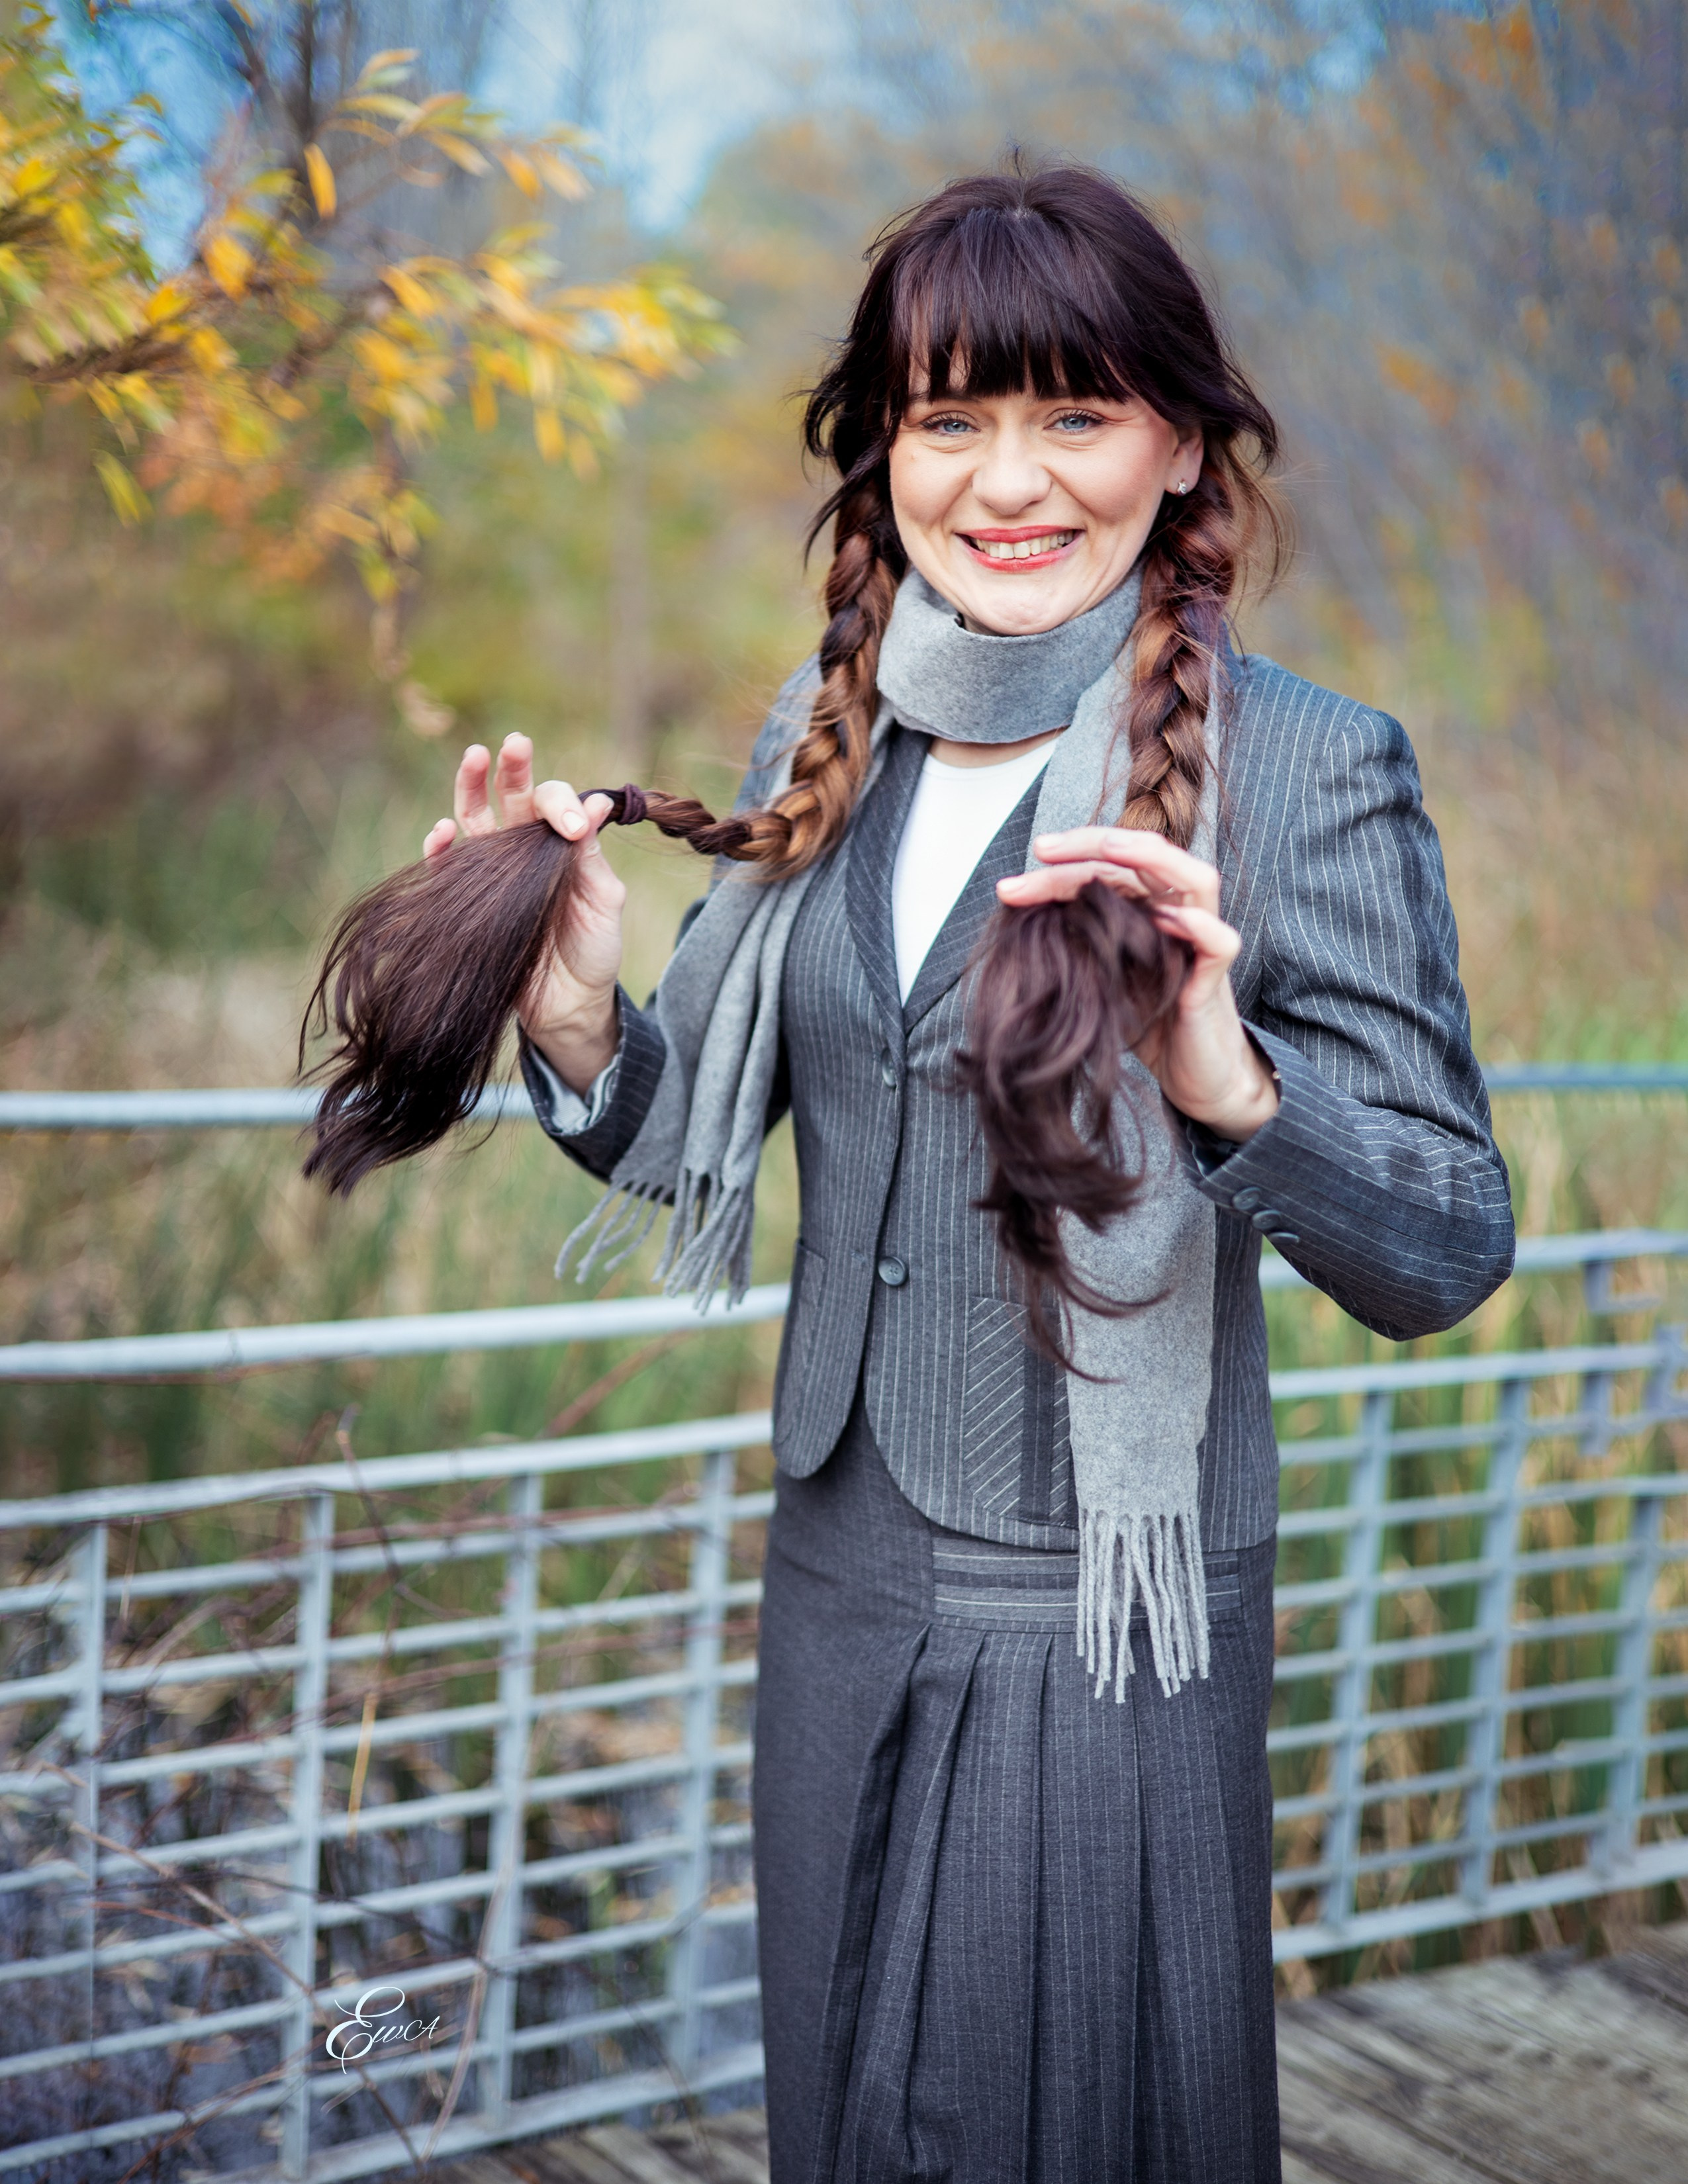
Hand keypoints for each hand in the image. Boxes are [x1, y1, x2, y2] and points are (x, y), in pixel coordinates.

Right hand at [424, 733, 623, 1093]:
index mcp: (562, 844)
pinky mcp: (467, 902)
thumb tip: (598, 803)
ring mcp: (494, 873)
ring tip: (474, 758)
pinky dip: (442, 849)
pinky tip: (443, 831)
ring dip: (470, 789)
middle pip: (512, 799)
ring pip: (475, 819)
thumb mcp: (604, 903)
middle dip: (512, 769)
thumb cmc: (593, 953)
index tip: (573, 827)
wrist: (570, 1007)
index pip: (554, 804)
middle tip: (515, 743)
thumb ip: (592, 856)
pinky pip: (448, 869)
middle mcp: (525, 850)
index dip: (561, 805)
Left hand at [996, 827, 1279, 1139]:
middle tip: (1042, 849)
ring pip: (1197, 879)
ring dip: (1152, 857)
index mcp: (1147, 912)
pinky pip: (1220, 941)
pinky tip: (1164, 918)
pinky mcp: (1215, 982)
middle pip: (1146, 856)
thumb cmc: (1145, 1025)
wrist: (1194, 1078)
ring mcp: (1201, 944)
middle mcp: (1177, 917)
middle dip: (1093, 844)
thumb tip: (1015, 916)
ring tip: (1108, 851)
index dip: (1065, 861)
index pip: (1112, 866)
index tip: (1014, 880)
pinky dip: (1196, 925)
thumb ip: (1074, 943)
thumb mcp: (1097, 978)